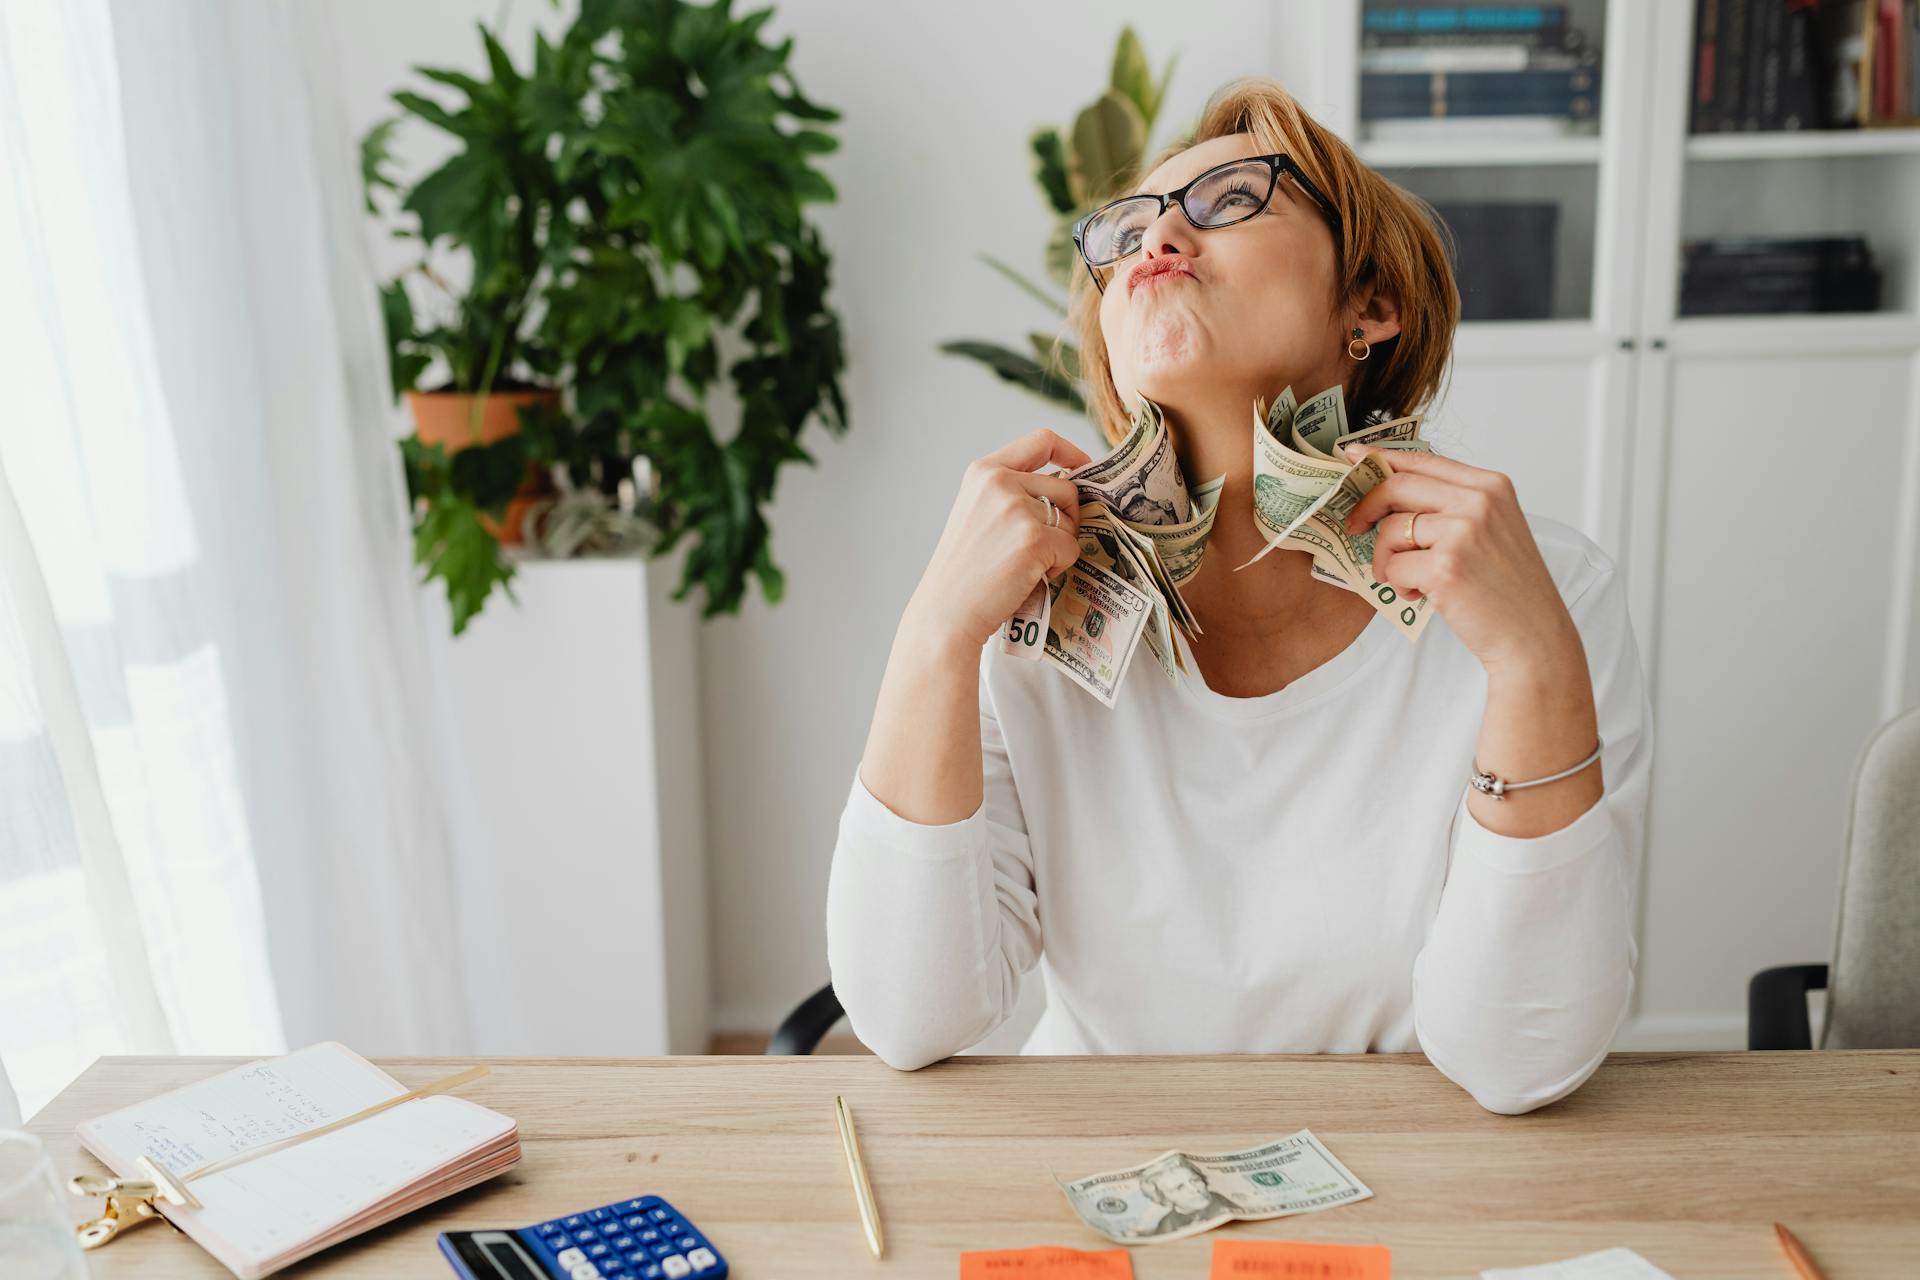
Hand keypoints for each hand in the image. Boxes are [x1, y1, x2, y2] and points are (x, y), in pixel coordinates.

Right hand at [901, 429, 1091, 652]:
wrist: (946, 614)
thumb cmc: (964, 573)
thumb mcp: (977, 513)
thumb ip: (1013, 493)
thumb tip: (1069, 484)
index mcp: (983, 471)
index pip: (1041, 441)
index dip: (1071, 452)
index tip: (1083, 468)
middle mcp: (999, 482)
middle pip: (1066, 486)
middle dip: (1067, 517)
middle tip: (1043, 546)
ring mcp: (1017, 510)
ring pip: (1070, 521)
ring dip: (1059, 546)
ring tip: (1025, 565)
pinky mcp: (1034, 539)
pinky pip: (1071, 548)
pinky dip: (1058, 567)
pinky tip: (1028, 577)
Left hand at [1342, 443, 1577, 673]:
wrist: (1532, 634)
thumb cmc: (1509, 588)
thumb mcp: (1492, 529)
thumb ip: (1452, 504)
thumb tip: (1393, 489)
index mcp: (1491, 486)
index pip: (1423, 459)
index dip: (1382, 458)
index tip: (1354, 458)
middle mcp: (1478, 502)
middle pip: (1397, 485)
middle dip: (1367, 506)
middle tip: (1356, 526)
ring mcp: (1462, 532)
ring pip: (1390, 530)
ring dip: (1386, 560)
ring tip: (1407, 580)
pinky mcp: (1445, 567)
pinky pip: (1394, 567)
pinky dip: (1398, 585)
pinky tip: (1420, 595)